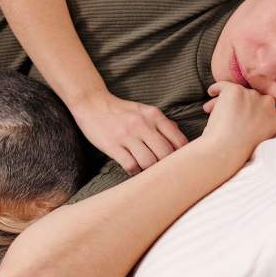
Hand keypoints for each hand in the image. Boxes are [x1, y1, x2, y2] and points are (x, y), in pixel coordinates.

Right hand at [69, 91, 188, 175]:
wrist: (92, 103)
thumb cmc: (121, 110)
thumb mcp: (144, 110)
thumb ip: (162, 124)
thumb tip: (179, 139)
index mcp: (154, 115)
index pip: (178, 140)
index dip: (183, 156)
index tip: (179, 162)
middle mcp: (142, 124)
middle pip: (165, 154)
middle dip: (167, 166)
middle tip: (165, 171)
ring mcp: (127, 135)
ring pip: (149, 162)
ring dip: (151, 171)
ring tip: (149, 172)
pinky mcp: (112, 146)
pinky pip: (131, 165)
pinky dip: (136, 172)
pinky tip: (135, 171)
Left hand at [201, 81, 275, 176]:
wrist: (227, 149)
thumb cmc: (239, 149)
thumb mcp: (259, 136)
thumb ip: (259, 122)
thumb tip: (246, 111)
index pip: (265, 107)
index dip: (252, 110)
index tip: (241, 117)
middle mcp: (268, 104)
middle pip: (252, 98)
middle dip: (239, 105)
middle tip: (225, 115)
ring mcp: (252, 95)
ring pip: (237, 93)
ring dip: (224, 101)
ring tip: (210, 110)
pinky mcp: (236, 91)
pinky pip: (223, 85)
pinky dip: (215, 88)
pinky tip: (211, 93)